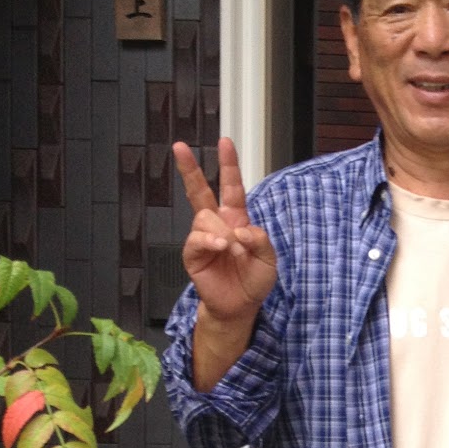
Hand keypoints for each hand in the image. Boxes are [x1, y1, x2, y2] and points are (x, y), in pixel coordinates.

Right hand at [175, 137, 277, 323]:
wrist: (241, 306)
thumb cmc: (254, 280)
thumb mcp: (269, 258)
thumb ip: (260, 239)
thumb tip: (239, 228)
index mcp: (236, 219)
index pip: (231, 186)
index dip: (228, 164)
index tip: (225, 142)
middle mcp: (217, 224)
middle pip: (199, 190)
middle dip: (189, 168)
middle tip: (180, 146)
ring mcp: (203, 238)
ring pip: (204, 217)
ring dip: (221, 231)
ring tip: (232, 249)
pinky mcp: (193, 254)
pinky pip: (196, 239)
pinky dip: (209, 241)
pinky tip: (220, 247)